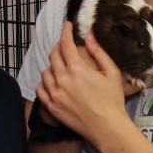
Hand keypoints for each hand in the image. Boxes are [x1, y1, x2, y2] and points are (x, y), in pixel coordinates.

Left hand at [37, 23, 131, 140]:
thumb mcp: (112, 73)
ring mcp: (55, 94)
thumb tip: (89, 37)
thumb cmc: (112, 100)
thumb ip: (99, 53)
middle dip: (59, 47)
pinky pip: (40, 89)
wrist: (106, 127)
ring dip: (52, 66)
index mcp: (78, 69)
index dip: (65, 32)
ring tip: (60, 67)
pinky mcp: (52, 107)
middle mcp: (62, 80)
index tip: (67, 26)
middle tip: (65, 46)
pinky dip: (44, 83)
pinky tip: (52, 82)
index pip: (65, 44)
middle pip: (53, 56)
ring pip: (45, 72)